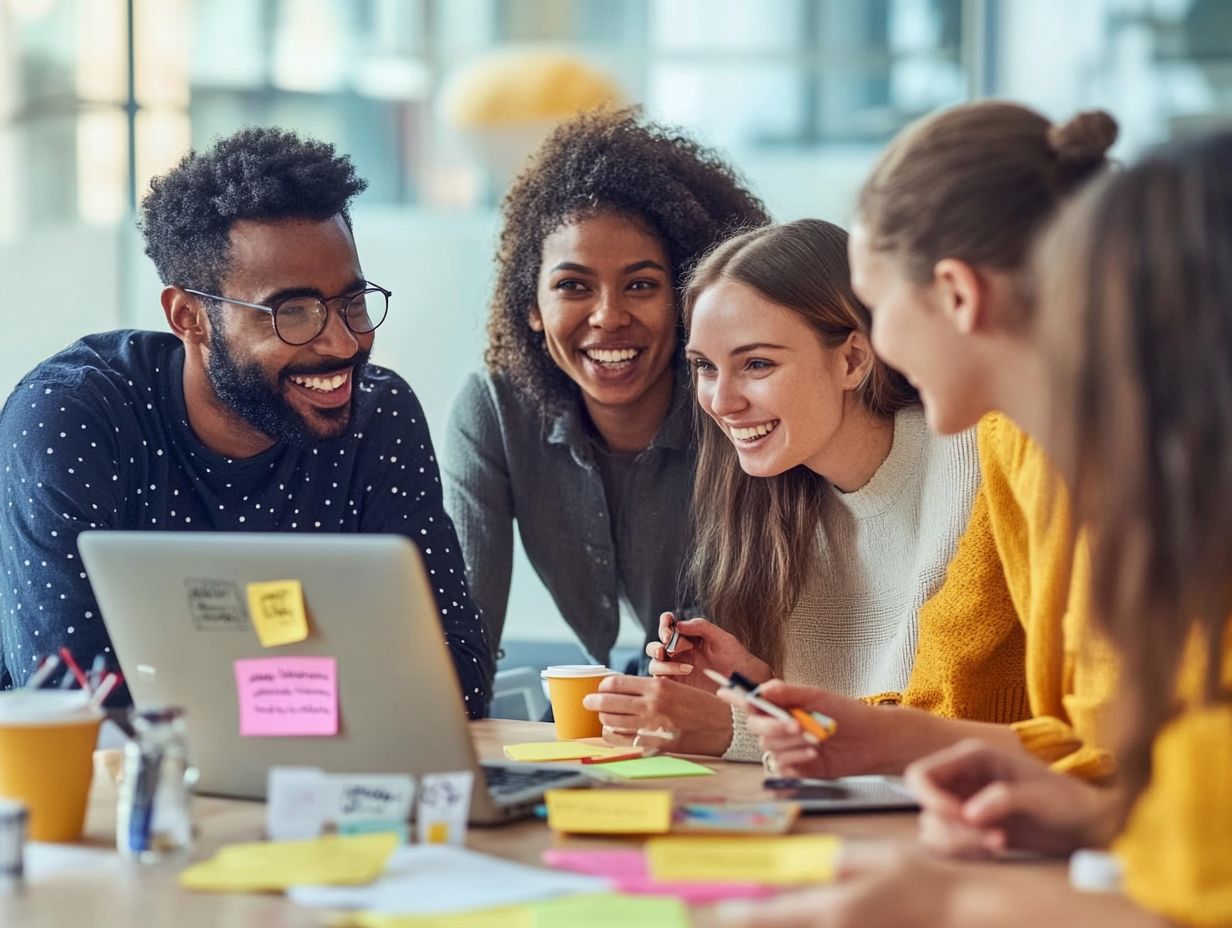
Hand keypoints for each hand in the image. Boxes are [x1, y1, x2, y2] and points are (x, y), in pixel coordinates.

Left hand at [582, 674, 734, 755]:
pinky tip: (612, 733)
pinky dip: (613, 737)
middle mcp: (651, 705)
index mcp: (657, 686)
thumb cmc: (700, 704)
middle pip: (608, 703)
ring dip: (602, 719)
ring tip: (601, 717)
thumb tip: (623, 690)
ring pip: (612, 723)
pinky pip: (623, 741)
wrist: (723, 727)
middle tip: (587, 702)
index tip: (599, 688)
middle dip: (593, 702)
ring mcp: (651, 727)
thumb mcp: (676, 687)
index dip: (602, 686)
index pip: (616, 684)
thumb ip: (650, 689)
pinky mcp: (654, 745)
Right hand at [645, 612, 770, 691]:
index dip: (664, 624)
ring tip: (688, 667)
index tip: (668, 626)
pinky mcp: (679, 687)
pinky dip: (665, 677)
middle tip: (670, 647)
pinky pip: (661, 682)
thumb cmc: (736, 658)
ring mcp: (677, 670)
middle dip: (658, 645)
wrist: (746, 682)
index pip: (668, 627)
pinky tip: (685, 673)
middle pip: (656, 646)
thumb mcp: (722, 637)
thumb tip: (678, 624)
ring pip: (655, 664)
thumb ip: (700, 626)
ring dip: (664, 663)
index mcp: (688, 638)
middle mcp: (680, 653)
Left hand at [717, 840, 1161, 927]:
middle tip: (709, 915)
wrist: (961, 911)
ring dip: (771, 921)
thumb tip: (787, 864)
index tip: (706, 911)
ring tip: (744, 912)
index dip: (733, 914)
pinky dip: (793, 924)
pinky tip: (784, 916)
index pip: (767, 915)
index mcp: (831, 909)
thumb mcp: (867, 858)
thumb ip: (824, 863)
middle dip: (747, 921)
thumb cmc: (917, 878)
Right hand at [719, 679, 897, 777]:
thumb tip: (762, 688)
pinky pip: (780, 766)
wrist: (871, 741)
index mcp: (782, 705)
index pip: (752, 701)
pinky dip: (794, 759)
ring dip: (789, 743)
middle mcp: (780, 725)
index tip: (722, 691)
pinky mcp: (796, 767)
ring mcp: (787, 747)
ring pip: (768, 747)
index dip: (735, 696)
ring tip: (815, 739)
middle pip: (755, 726)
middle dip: (773, 726)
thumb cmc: (847, 714)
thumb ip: (789, 693)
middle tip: (796, 725)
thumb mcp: (818, 697)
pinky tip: (812, 754)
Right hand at [906, 739, 1122, 858]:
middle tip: (992, 840)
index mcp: (972, 758)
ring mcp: (965, 805)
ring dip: (958, 844)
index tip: (959, 817)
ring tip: (997, 846)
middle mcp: (962, 779)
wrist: (1088, 823)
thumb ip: (1003, 799)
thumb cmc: (1068, 800)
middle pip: (926, 807)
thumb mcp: (1040, 796)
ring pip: (933, 828)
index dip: (930, 798)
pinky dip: (964, 853)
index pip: (922, 775)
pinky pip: (948, 844)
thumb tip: (968, 814)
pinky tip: (995, 851)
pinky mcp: (972, 829)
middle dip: (952, 829)